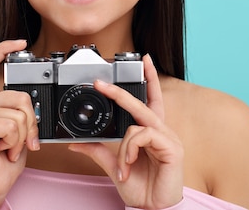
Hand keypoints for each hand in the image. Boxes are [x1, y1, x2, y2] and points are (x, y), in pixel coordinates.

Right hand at [0, 40, 39, 209]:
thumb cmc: (6, 155)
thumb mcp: (19, 127)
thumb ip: (22, 109)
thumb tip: (32, 101)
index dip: (5, 48)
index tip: (21, 42)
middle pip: (21, 95)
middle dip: (31, 122)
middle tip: (21, 139)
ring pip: (20, 113)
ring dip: (22, 135)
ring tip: (8, 145)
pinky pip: (13, 125)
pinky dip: (15, 142)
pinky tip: (2, 149)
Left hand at [68, 55, 183, 208]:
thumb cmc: (140, 189)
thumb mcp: (114, 166)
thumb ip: (98, 151)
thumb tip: (76, 143)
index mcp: (150, 132)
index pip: (151, 99)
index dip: (150, 79)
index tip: (144, 60)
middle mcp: (161, 131)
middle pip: (143, 102)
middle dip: (120, 91)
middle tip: (99, 82)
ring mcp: (168, 138)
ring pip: (137, 122)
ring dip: (124, 145)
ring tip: (123, 165)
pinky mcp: (172, 148)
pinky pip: (142, 136)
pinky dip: (130, 150)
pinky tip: (130, 164)